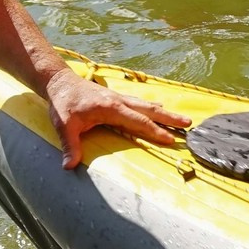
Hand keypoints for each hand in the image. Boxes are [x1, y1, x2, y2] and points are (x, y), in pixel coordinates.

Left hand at [43, 71, 190, 168]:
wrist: (59, 82)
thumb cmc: (62, 103)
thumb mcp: (64, 125)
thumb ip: (70, 145)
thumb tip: (69, 166)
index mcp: (111, 108)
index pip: (137, 121)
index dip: (154, 131)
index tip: (170, 139)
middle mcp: (119, 101)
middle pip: (149, 110)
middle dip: (169, 117)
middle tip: (188, 123)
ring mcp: (119, 98)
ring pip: (146, 105)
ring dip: (164, 112)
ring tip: (180, 118)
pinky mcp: (116, 98)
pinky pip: (139, 103)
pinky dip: (151, 107)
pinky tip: (157, 108)